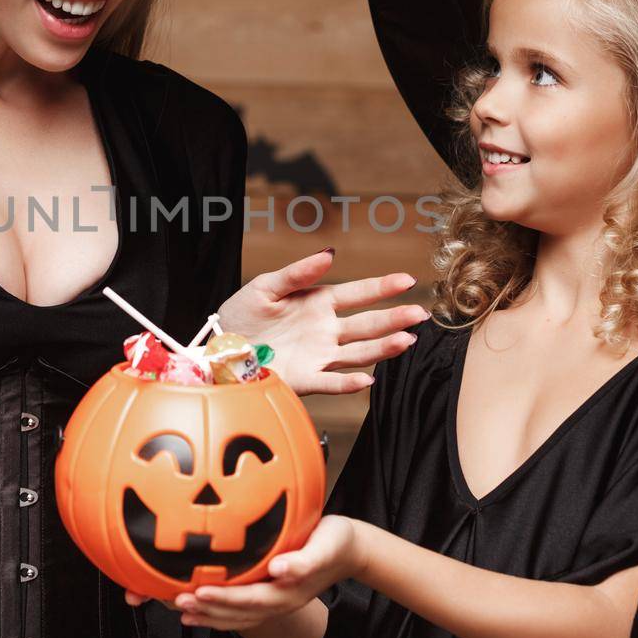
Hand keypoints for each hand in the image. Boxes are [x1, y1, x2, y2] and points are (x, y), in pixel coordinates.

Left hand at [154, 516, 361, 631]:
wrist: (350, 550)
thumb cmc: (336, 543)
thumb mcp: (325, 546)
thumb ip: (304, 561)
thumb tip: (280, 569)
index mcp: (288, 592)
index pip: (250, 600)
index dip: (223, 599)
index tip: (198, 591)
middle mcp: (278, 602)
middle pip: (237, 613)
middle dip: (206, 610)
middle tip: (177, 601)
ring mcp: (273, 601)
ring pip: (235, 616)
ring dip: (207, 614)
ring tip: (179, 608)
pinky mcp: (269, 593)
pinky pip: (239, 608)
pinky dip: (216, 609)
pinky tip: (199, 603)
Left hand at [217, 249, 428, 394]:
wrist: (218, 347)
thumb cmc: (242, 315)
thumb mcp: (266, 286)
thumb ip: (298, 272)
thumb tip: (329, 254)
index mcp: (318, 303)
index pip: (358, 293)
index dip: (382, 287)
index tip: (407, 280)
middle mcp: (325, 330)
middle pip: (367, 324)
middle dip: (394, 318)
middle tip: (419, 314)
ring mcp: (318, 355)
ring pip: (358, 352)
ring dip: (382, 348)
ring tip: (407, 341)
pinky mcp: (304, 378)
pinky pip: (330, 382)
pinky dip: (348, 383)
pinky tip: (367, 378)